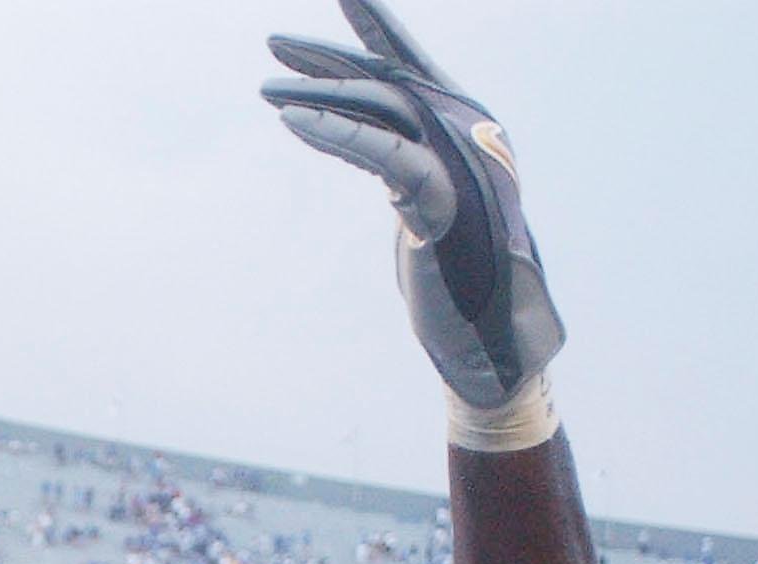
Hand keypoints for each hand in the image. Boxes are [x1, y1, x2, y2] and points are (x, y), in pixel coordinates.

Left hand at [262, 0, 563, 406]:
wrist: (491, 338)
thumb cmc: (459, 279)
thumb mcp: (428, 207)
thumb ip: (412, 167)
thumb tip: (385, 151)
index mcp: (466, 128)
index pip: (413, 64)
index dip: (375, 26)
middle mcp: (467, 132)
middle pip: (388, 77)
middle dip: (327, 57)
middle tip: (272, 44)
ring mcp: (456, 162)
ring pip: (381, 106)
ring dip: (318, 94)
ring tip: (266, 90)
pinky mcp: (438, 199)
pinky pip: (381, 153)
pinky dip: (336, 134)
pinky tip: (294, 123)